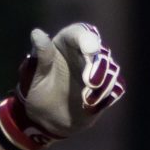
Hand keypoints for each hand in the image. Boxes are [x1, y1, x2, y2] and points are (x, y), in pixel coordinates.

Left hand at [0, 23, 125, 149]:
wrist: (47, 116)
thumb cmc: (37, 90)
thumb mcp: (34, 74)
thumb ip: (41, 55)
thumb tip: (37, 33)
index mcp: (67, 42)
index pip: (80, 33)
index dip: (87, 39)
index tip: (90, 50)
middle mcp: (85, 52)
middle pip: (100, 51)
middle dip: (98, 65)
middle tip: (90, 82)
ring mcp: (98, 69)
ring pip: (110, 69)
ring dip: (103, 82)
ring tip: (87, 97)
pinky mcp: (106, 87)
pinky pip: (115, 87)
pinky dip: (107, 94)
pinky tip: (93, 104)